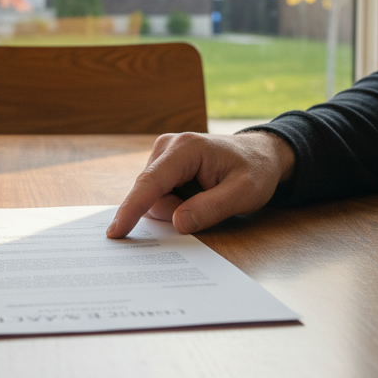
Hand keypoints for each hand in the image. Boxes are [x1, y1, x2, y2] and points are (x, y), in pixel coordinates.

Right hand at [105, 131, 295, 237]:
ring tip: (206, 197)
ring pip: (154, 197)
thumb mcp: (244, 194)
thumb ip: (211, 208)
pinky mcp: (163, 163)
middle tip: (209, 207)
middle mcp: (168, 146)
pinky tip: (195, 196)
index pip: (151, 182)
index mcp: (186, 149)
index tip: (115, 231)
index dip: (132, 208)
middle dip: (174, 212)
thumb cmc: (255, 171)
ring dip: (176, 208)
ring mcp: (163, 153)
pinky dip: (175, 203)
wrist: (261, 154)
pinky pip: (158, 194)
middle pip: (152, 195)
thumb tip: (178, 223)